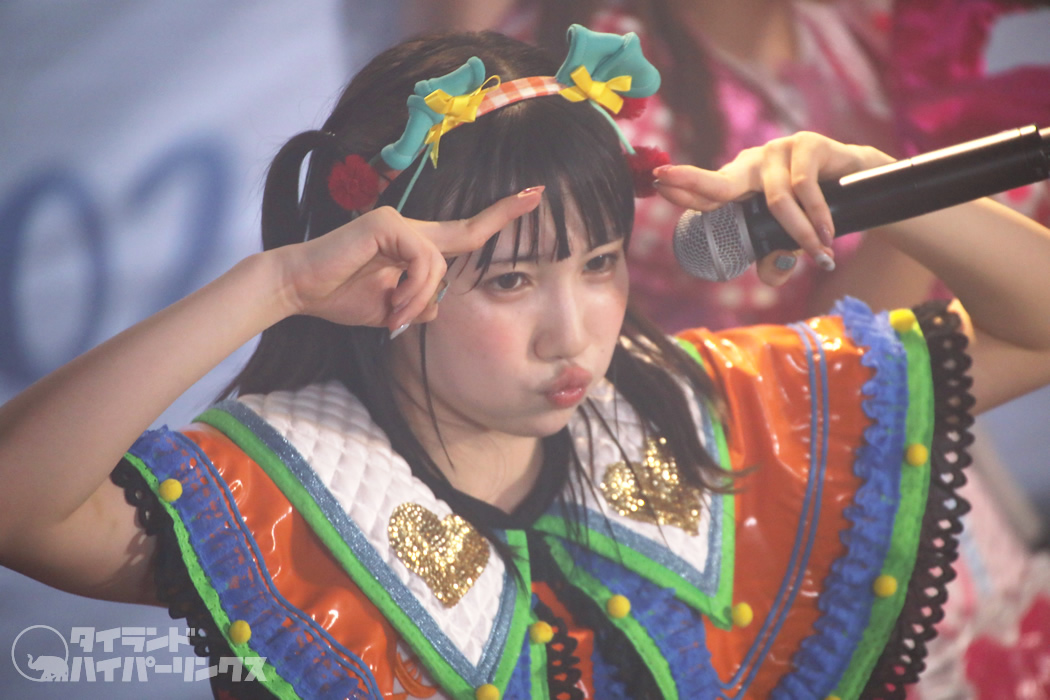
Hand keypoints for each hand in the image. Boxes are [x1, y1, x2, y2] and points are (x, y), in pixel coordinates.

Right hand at [274, 188, 543, 330]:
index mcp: (414, 247)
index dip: (497, 220)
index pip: (463, 235)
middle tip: (538, 194)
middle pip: (467, 229)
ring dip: (420, 300)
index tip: (530, 200)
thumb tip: (437, 305)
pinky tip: (394, 307)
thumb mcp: (389, 310)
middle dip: (505, 214)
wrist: (299, 290)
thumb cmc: (339, 298)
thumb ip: (417, 305)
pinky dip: (413, 291)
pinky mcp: (386, 225)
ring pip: (439, 265)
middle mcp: (410, 229)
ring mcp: (398, 223)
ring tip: (397, 318)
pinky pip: (423, 262)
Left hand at [654, 132, 892, 284]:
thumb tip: (770, 275)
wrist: (861, 181)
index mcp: (742, 183)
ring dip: (800, 233)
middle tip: (663, 182)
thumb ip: (776, 259)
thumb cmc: (814, 212)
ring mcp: (779, 150)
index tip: (657, 183)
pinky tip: (827, 235)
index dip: (683, 187)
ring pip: (778, 200)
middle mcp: (754, 163)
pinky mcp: (807, 145)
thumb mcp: (791, 241)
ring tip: (820, 252)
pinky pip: (805, 188)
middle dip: (690, 183)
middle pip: (720, 181)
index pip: (708, 190)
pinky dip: (816, 217)